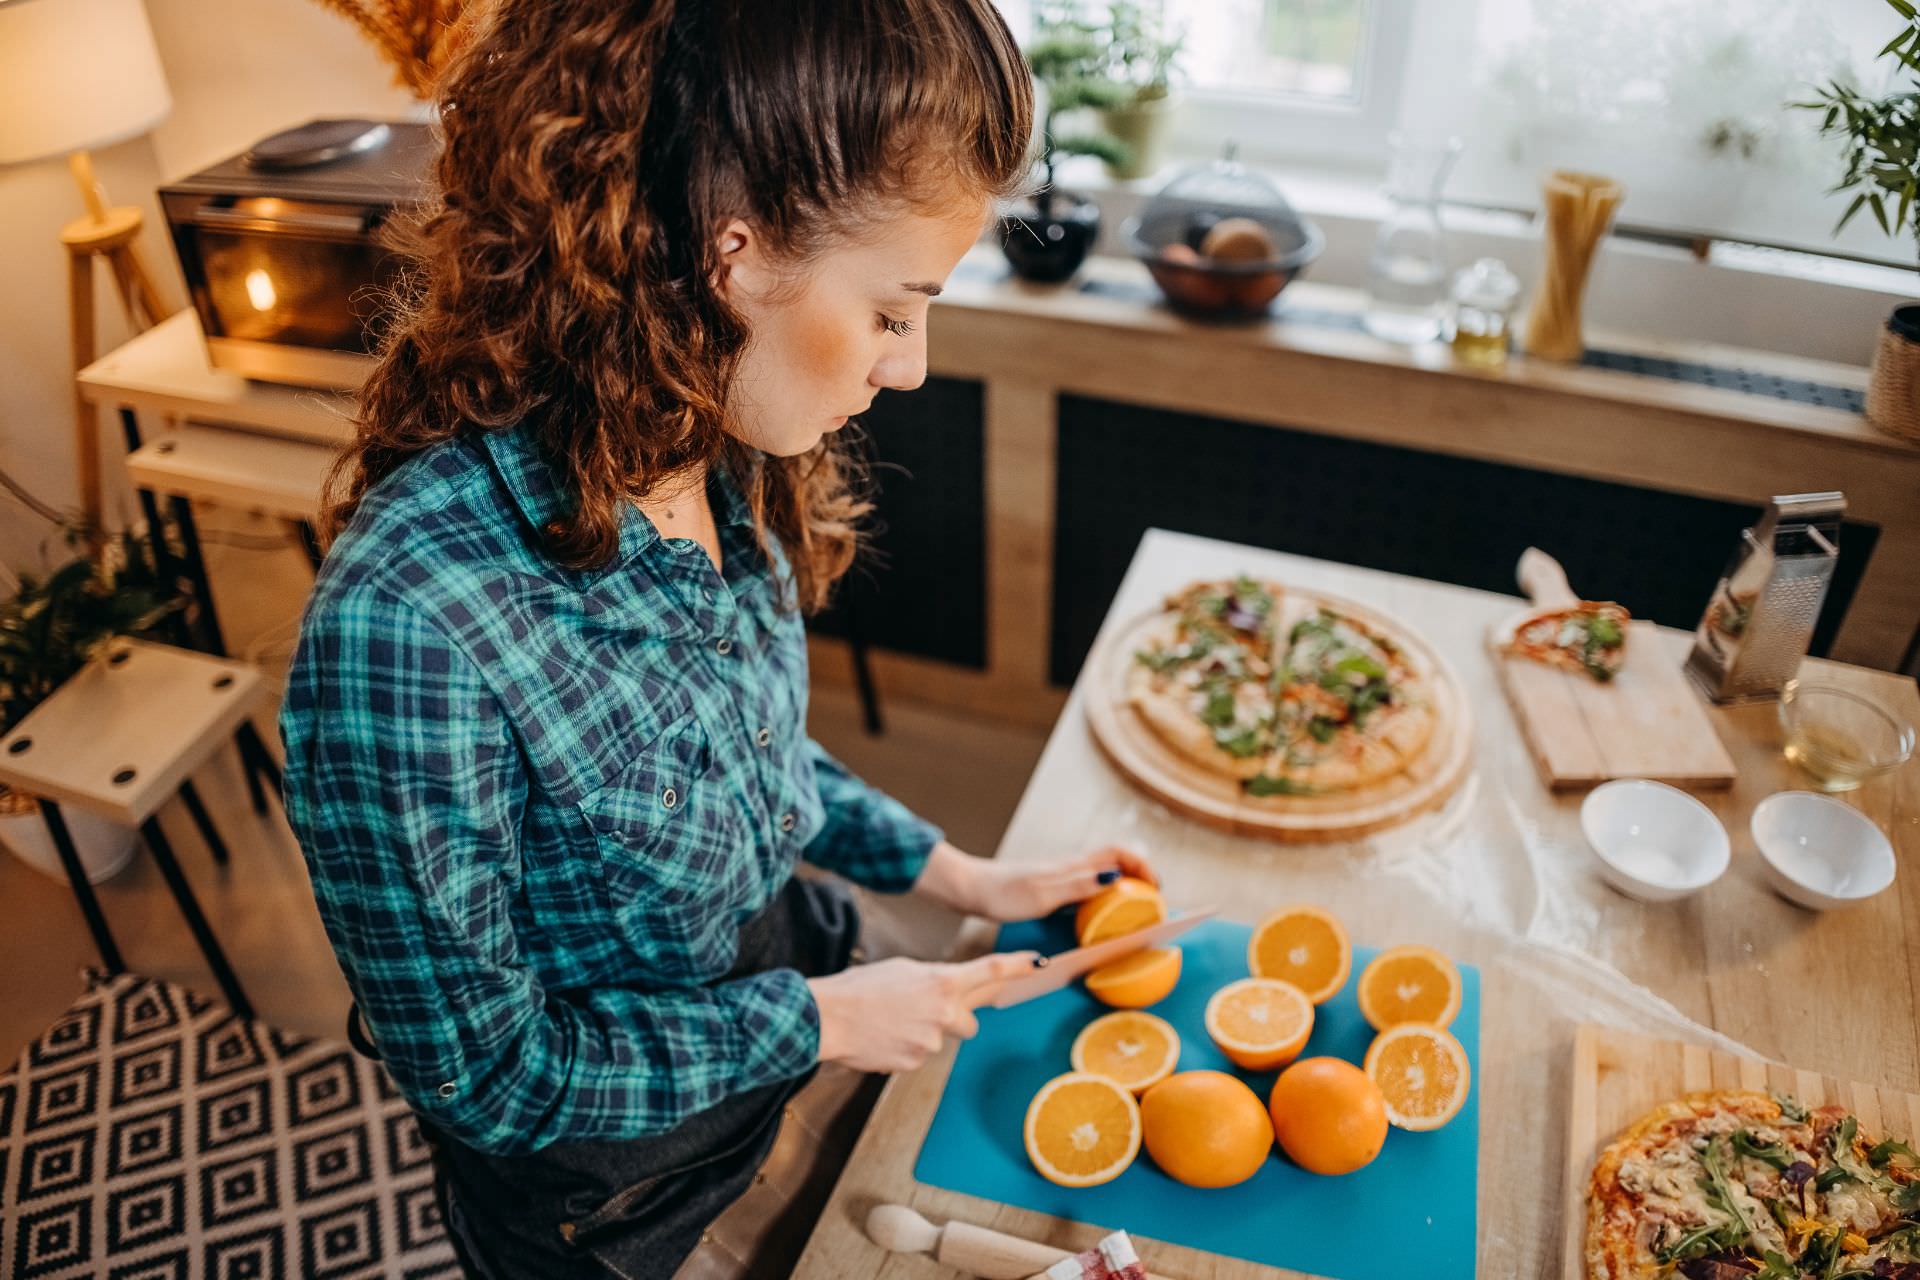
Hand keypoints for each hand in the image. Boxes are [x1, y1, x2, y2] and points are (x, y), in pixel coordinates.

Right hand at [807, 950, 1040, 1073]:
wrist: (829, 1018)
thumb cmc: (862, 987)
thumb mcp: (903, 970)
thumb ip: (934, 979)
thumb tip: (950, 989)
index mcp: (943, 982)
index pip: (992, 971)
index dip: (1018, 966)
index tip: (1039, 962)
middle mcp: (945, 1012)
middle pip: (971, 1021)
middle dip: (955, 1019)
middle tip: (923, 1011)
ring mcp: (932, 1041)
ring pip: (941, 1040)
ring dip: (925, 1034)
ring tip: (891, 1022)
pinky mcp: (916, 1063)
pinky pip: (920, 1056)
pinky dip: (906, 1048)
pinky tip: (883, 1037)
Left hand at [917, 842, 1159, 923]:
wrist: (971, 889)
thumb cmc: (1003, 893)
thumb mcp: (1043, 894)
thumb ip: (1079, 886)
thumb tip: (1116, 877)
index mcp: (1073, 866)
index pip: (1119, 853)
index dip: (1142, 864)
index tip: (1156, 886)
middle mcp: (1070, 867)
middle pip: (1115, 860)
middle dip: (1139, 874)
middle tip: (1151, 900)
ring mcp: (1060, 876)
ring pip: (1102, 874)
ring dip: (1122, 885)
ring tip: (1133, 909)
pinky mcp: (1050, 887)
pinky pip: (1086, 887)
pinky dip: (1102, 897)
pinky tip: (1097, 914)